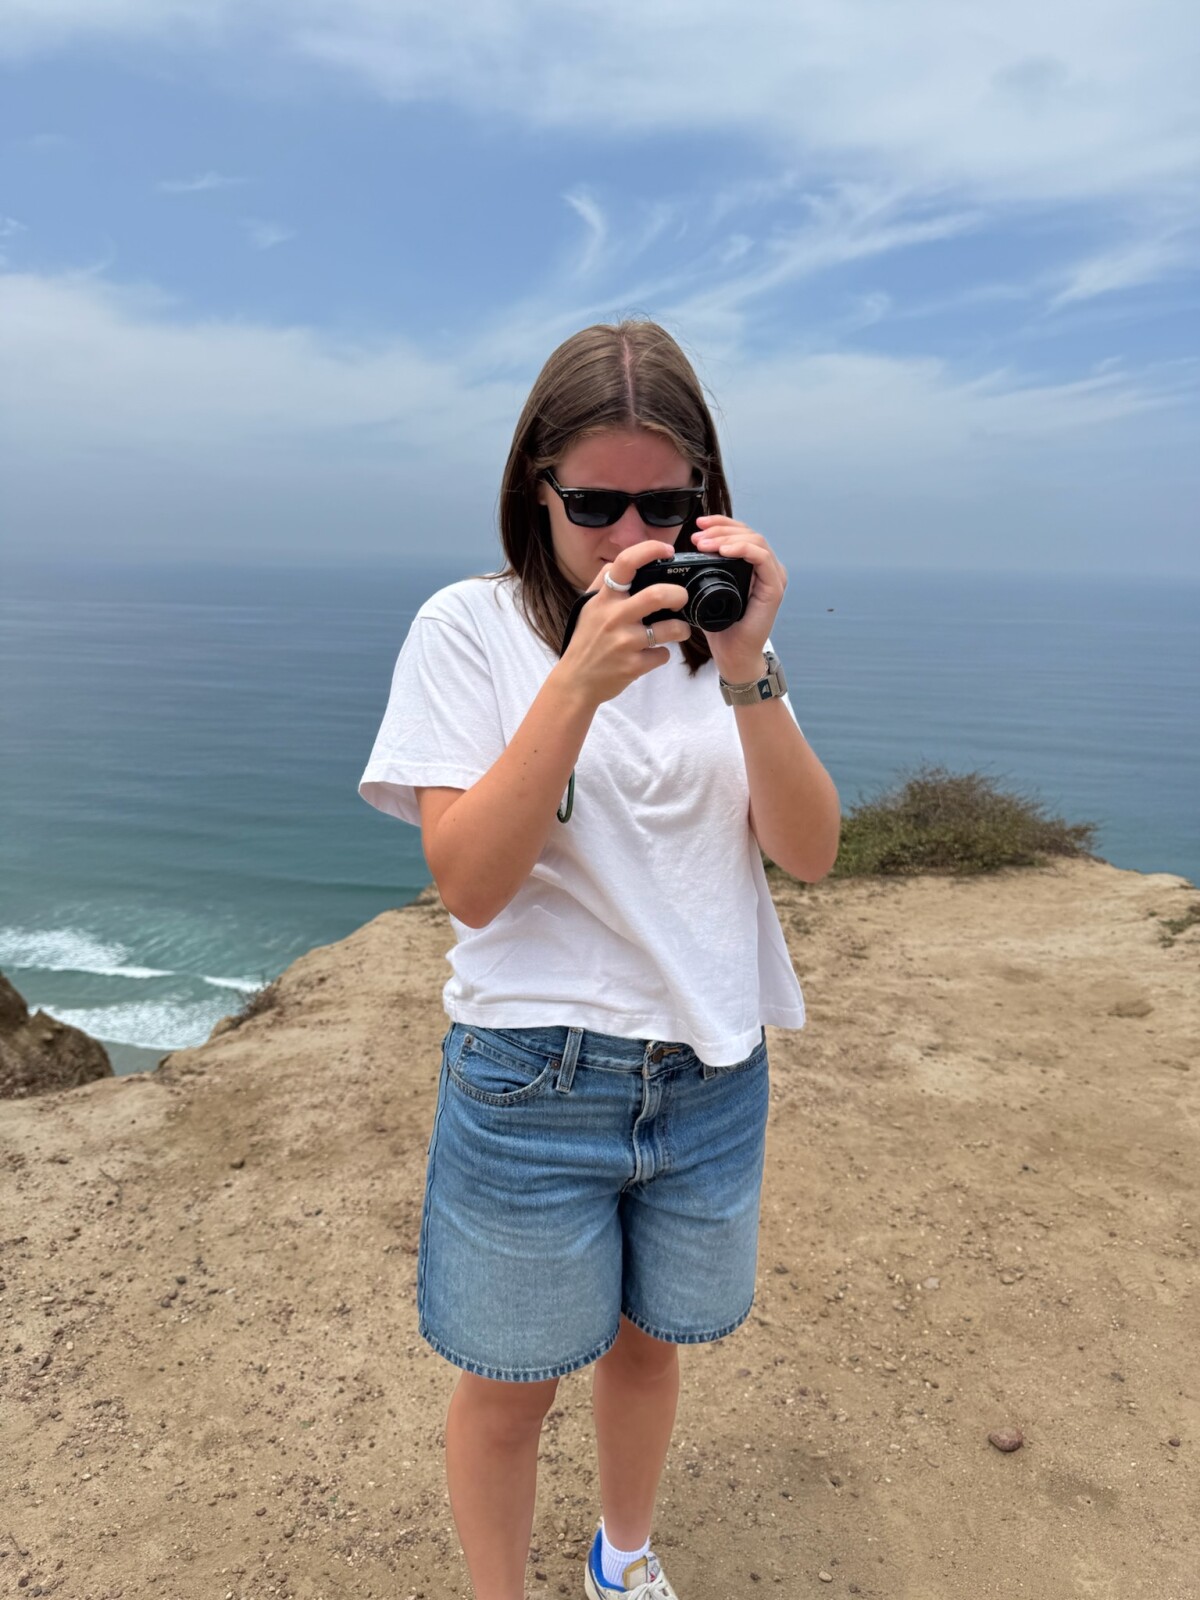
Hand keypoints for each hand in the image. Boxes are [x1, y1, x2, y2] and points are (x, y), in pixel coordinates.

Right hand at [553, 540, 689, 706]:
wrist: (576, 681)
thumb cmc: (586, 641)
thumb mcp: (589, 607)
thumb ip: (605, 582)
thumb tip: (624, 562)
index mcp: (604, 598)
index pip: (626, 563)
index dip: (651, 550)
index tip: (668, 551)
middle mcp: (614, 617)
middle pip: (658, 595)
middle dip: (679, 594)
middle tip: (681, 599)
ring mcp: (625, 642)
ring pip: (671, 628)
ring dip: (681, 628)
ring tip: (677, 630)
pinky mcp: (634, 665)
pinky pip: (663, 655)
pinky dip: (662, 654)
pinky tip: (651, 654)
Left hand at [691, 517, 786, 679]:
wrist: (733, 656)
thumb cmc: (721, 627)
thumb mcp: (706, 592)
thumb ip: (702, 572)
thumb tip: (682, 554)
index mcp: (752, 566)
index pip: (739, 533)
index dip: (719, 525)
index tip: (697, 527)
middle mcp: (766, 568)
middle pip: (747, 532)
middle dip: (720, 529)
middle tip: (697, 536)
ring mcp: (773, 576)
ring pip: (755, 539)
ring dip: (727, 537)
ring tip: (705, 543)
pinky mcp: (775, 587)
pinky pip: (762, 558)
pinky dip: (743, 549)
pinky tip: (724, 550)